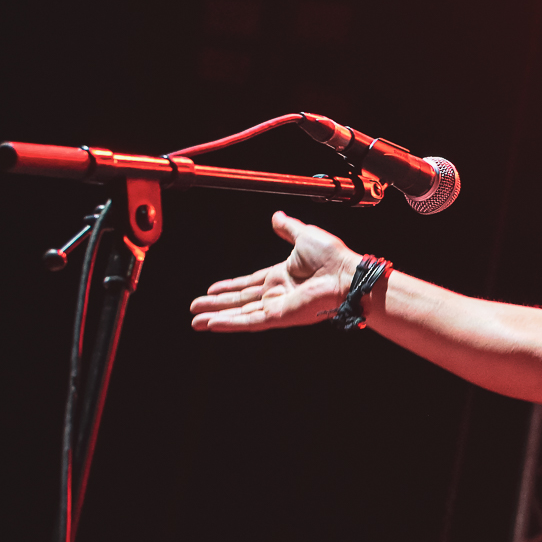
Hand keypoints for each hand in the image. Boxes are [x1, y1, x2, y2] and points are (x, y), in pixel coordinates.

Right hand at [190, 211, 361, 331]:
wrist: (346, 273)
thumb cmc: (333, 256)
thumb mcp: (304, 235)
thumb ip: (288, 228)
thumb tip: (276, 216)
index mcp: (282, 275)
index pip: (249, 282)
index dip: (229, 287)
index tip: (211, 289)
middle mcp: (278, 292)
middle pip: (240, 300)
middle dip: (217, 305)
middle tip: (195, 307)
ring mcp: (278, 306)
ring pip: (240, 313)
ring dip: (217, 317)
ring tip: (196, 321)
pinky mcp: (279, 316)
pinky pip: (250, 321)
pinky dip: (230, 323)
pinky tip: (212, 325)